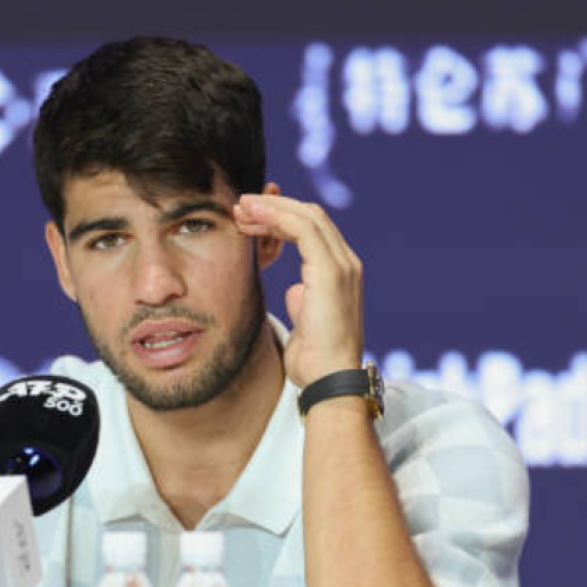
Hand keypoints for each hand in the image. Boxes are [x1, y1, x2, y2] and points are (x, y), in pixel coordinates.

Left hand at [234, 192, 364, 387]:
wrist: (328, 380)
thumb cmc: (315, 359)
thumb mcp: (305, 322)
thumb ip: (303, 301)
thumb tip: (295, 291)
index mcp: (340, 273)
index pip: (312, 229)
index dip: (280, 217)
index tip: (249, 217)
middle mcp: (345, 263)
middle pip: (310, 215)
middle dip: (274, 206)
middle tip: (241, 205)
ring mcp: (342, 265)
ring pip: (307, 216)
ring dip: (270, 208)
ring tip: (241, 207)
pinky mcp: (332, 271)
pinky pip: (303, 229)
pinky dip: (276, 217)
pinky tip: (252, 216)